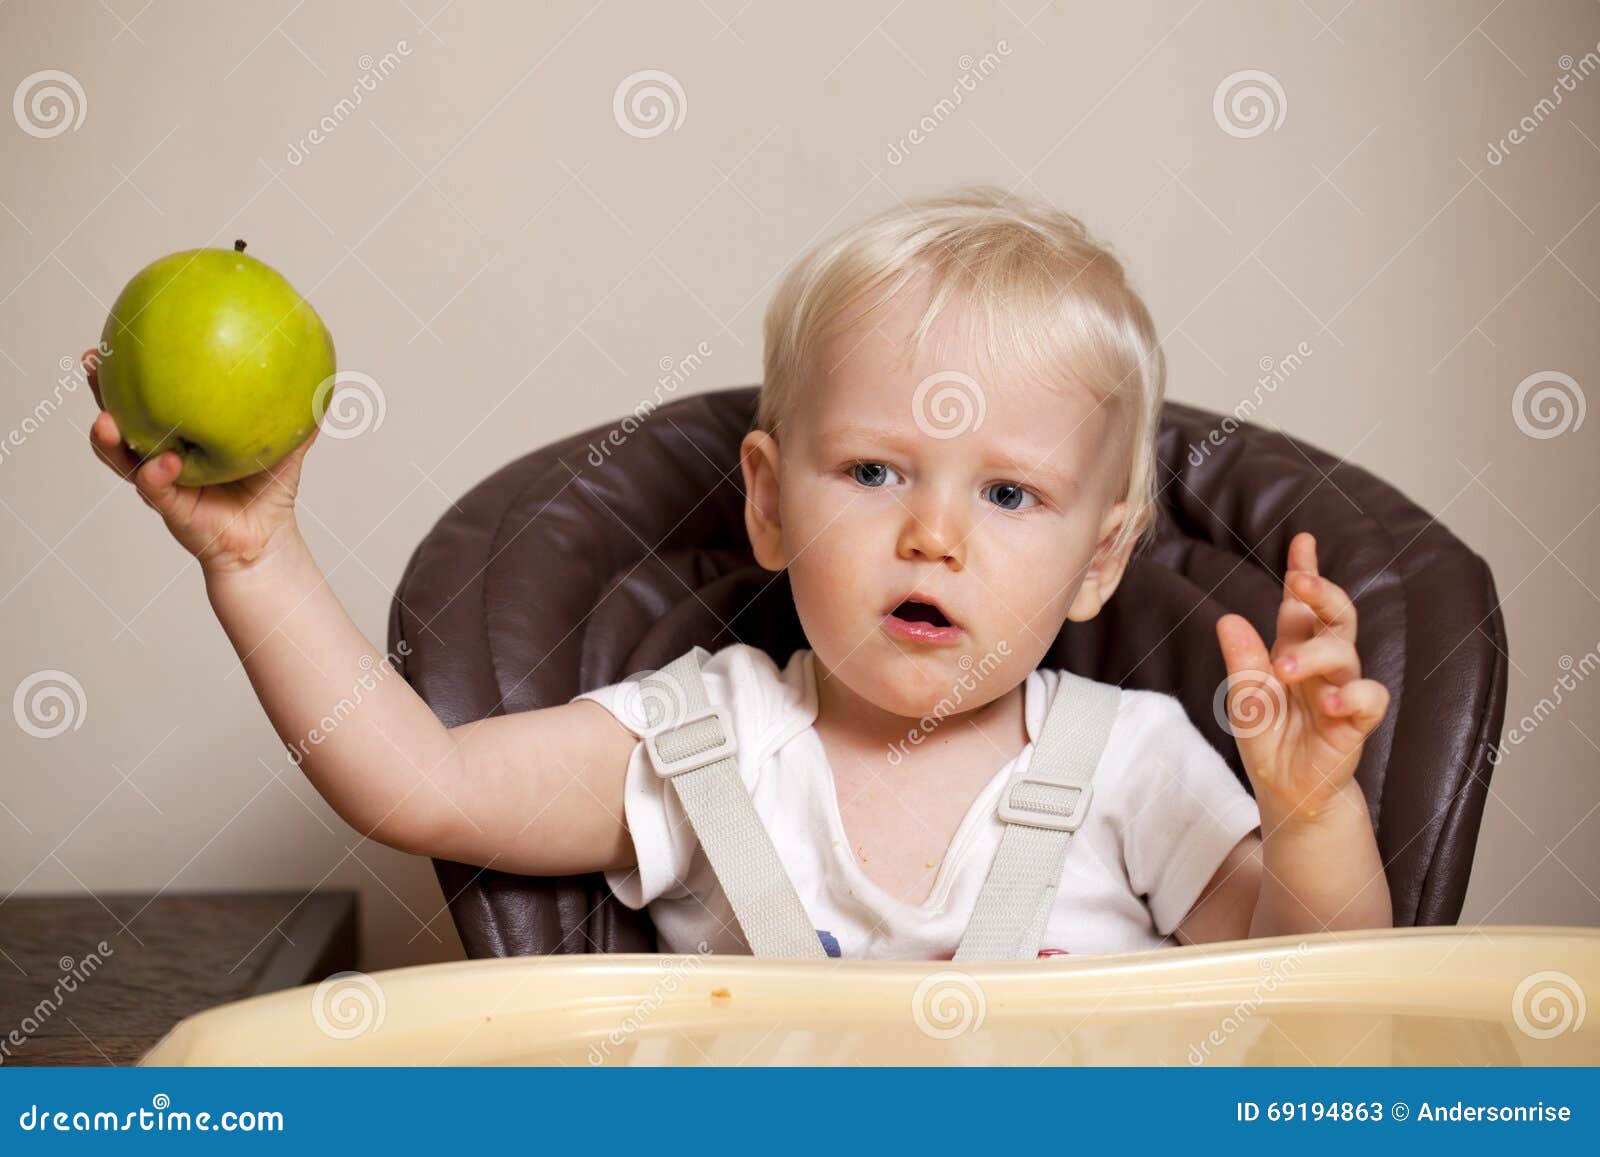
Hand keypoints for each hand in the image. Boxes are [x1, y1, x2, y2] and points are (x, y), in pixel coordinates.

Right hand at [83, 346, 312, 574]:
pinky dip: (157, 474)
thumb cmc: (269, 489)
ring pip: (122, 457)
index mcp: (180, 432)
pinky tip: (167, 461)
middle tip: (93, 364)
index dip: (129, 368)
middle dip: (101, 393)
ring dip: (109, 438)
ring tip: (106, 420)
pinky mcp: (169, 507)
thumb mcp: (284, 446)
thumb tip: (322, 380)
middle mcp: (160, 453)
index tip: (116, 336)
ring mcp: (160, 481)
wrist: (268, 539)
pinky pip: (155, 489)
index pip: (147, 393)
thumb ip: (298, 416)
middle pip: (119, 418)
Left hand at [1214, 531, 1390, 827]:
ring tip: (1286, 667)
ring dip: (1318, 655)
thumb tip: (1227, 619)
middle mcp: (1321, 665)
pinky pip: (1369, 699)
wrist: (1285, 790)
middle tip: (1301, 581)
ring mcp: (1342, 690)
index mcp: (1292, 651)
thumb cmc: (1269, 739)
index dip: (1304, 573)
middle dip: (1321, 593)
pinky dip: (1353, 696)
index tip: (1303, 541)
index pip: (1301, 606)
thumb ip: (1241, 661)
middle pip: (1334, 617)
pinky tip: (1330, 702)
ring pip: (1346, 654)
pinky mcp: (1357, 722)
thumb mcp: (1245, 699)